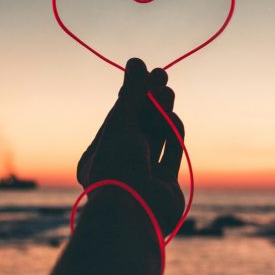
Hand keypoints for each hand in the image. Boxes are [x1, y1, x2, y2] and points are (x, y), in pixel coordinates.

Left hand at [77, 58, 184, 235]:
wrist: (134, 213)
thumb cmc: (118, 168)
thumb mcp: (122, 125)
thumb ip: (132, 95)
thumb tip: (136, 62)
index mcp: (101, 155)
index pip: (119, 118)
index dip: (134, 94)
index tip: (146, 72)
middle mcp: (121, 166)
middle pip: (139, 126)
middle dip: (150, 101)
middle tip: (162, 76)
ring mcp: (144, 177)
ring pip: (156, 139)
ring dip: (162, 114)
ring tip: (168, 92)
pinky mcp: (166, 186)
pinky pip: (170, 155)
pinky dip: (172, 136)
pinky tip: (173, 119)